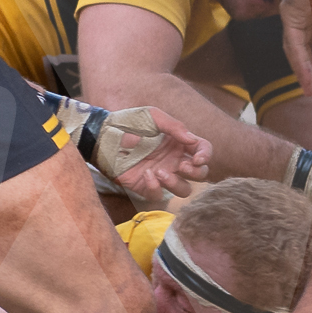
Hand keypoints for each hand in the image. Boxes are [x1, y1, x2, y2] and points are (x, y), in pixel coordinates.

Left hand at [97, 103, 213, 199]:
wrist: (104, 135)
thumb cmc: (129, 122)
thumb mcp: (152, 116)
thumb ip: (174, 126)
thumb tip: (192, 140)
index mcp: (179, 143)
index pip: (203, 151)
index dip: (206, 156)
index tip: (197, 158)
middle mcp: (174, 160)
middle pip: (200, 174)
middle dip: (196, 173)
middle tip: (181, 166)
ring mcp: (162, 174)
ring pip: (183, 189)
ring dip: (176, 183)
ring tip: (160, 171)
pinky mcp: (146, 186)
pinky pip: (159, 195)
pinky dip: (156, 188)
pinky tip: (147, 174)